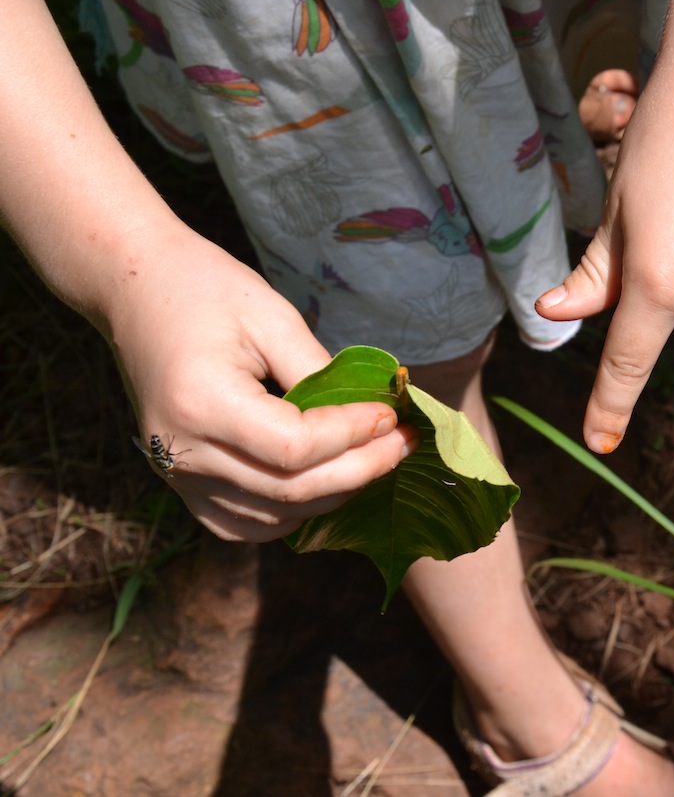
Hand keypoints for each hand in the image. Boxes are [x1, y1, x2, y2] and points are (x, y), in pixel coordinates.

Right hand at [107, 228, 413, 541]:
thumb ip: (319, 372)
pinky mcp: (177, 481)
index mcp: (201, 403)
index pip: (295, 448)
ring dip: (332, 497)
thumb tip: (373, 412)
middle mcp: (181, 451)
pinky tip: (326, 484)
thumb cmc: (204, 288)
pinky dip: (290, 514)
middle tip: (404, 445)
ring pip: (271, 518)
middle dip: (360, 471)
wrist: (132, 288)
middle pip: (289, 491)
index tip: (394, 416)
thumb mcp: (271, 316)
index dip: (354, 437)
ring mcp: (175, 473)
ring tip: (374, 461)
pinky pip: (241, 523)